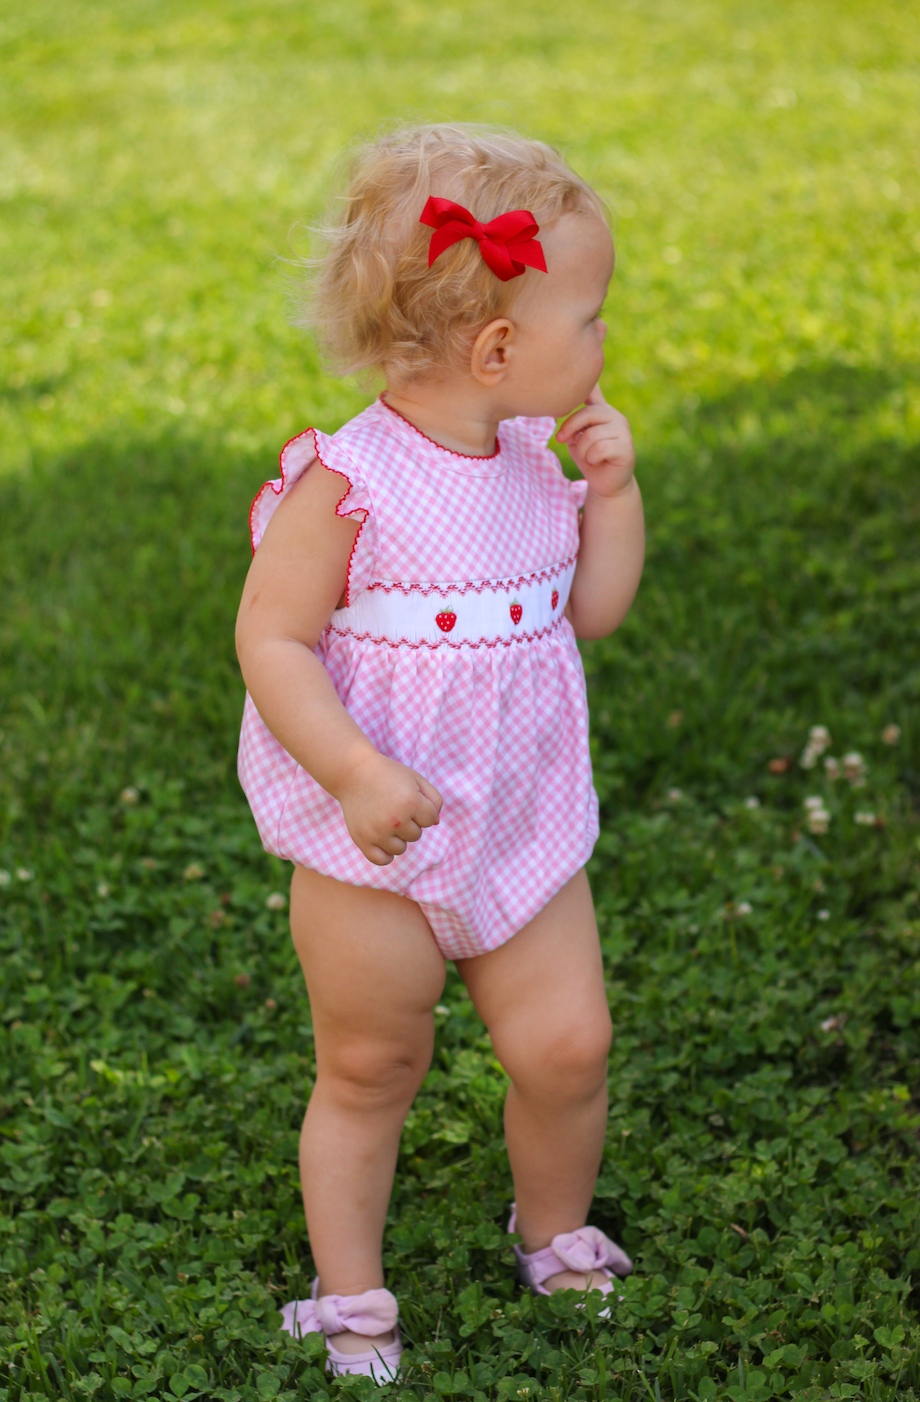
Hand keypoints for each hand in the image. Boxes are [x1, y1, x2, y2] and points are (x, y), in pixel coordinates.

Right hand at [333, 750, 442, 865]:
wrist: (354, 773)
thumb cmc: (388, 775)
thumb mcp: (416, 779)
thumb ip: (434, 799)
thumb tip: (435, 823)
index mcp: (411, 803)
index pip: (430, 820)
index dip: (423, 809)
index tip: (409, 798)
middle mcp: (395, 820)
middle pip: (416, 835)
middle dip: (409, 822)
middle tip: (394, 806)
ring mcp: (378, 833)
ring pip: (401, 849)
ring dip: (397, 837)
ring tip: (386, 819)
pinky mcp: (363, 841)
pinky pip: (382, 860)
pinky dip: (385, 853)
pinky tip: (382, 839)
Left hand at [555, 384, 635, 498]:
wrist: (606, 484)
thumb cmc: (589, 459)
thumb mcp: (577, 437)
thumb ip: (573, 421)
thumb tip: (560, 405)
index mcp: (603, 411)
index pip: (593, 390)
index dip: (585, 381)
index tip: (579, 363)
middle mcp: (616, 417)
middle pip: (586, 414)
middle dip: (570, 429)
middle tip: (562, 440)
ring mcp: (624, 432)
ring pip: (590, 436)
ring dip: (581, 451)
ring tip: (587, 456)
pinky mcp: (626, 448)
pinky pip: (599, 449)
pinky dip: (591, 459)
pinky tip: (597, 462)